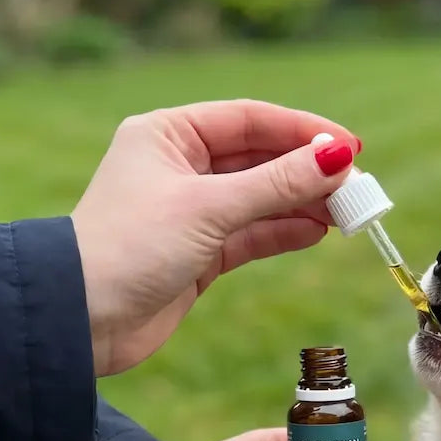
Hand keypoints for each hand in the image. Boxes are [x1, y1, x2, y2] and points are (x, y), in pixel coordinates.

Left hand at [71, 100, 358, 375]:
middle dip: (308, 171)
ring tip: (347, 212)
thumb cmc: (132, 248)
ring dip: (303, 204)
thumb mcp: (210, 208)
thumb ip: (277, 183)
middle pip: (260, 160)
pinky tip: (317, 231)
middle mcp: (181, 168)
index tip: (351, 145)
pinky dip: (284, 232)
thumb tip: (337, 155)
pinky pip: (252, 234)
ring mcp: (192, 212)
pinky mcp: (199, 253)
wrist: (83, 319)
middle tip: (357, 185)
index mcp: (169, 135)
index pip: (249, 120)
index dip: (302, 130)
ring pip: (261, 199)